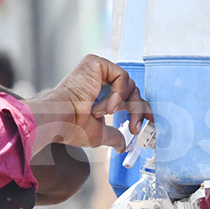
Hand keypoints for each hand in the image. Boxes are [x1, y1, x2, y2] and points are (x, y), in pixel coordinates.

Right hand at [25, 55, 149, 153]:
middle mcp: (98, 80)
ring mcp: (97, 70)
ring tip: (105, 114)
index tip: (149, 122)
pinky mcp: (96, 63)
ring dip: (122, 104)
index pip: (127, 97)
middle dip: (137, 109)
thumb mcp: (98, 134)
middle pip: (131, 90)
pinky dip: (117, 93)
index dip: (139, 109)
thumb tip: (122, 146)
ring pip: (129, 84)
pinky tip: (105, 105)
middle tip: (136, 127)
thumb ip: (113, 135)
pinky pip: (121, 76)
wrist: (60, 119)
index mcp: (98, 95)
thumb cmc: (71, 126)